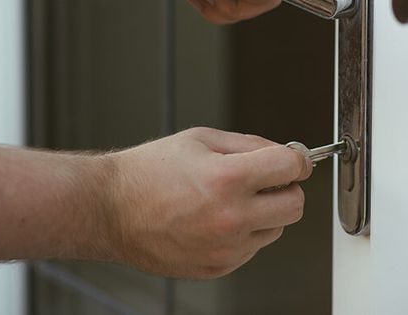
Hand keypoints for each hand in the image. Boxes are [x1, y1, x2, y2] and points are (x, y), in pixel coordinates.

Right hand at [93, 127, 311, 278]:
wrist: (110, 210)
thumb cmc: (149, 172)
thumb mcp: (201, 139)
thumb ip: (249, 145)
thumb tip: (285, 154)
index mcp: (227, 178)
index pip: (291, 167)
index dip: (297, 159)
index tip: (293, 159)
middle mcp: (230, 217)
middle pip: (296, 205)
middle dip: (286, 188)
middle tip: (267, 179)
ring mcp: (225, 248)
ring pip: (277, 229)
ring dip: (265, 213)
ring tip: (230, 199)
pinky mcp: (217, 268)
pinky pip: (252, 249)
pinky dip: (244, 233)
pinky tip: (216, 219)